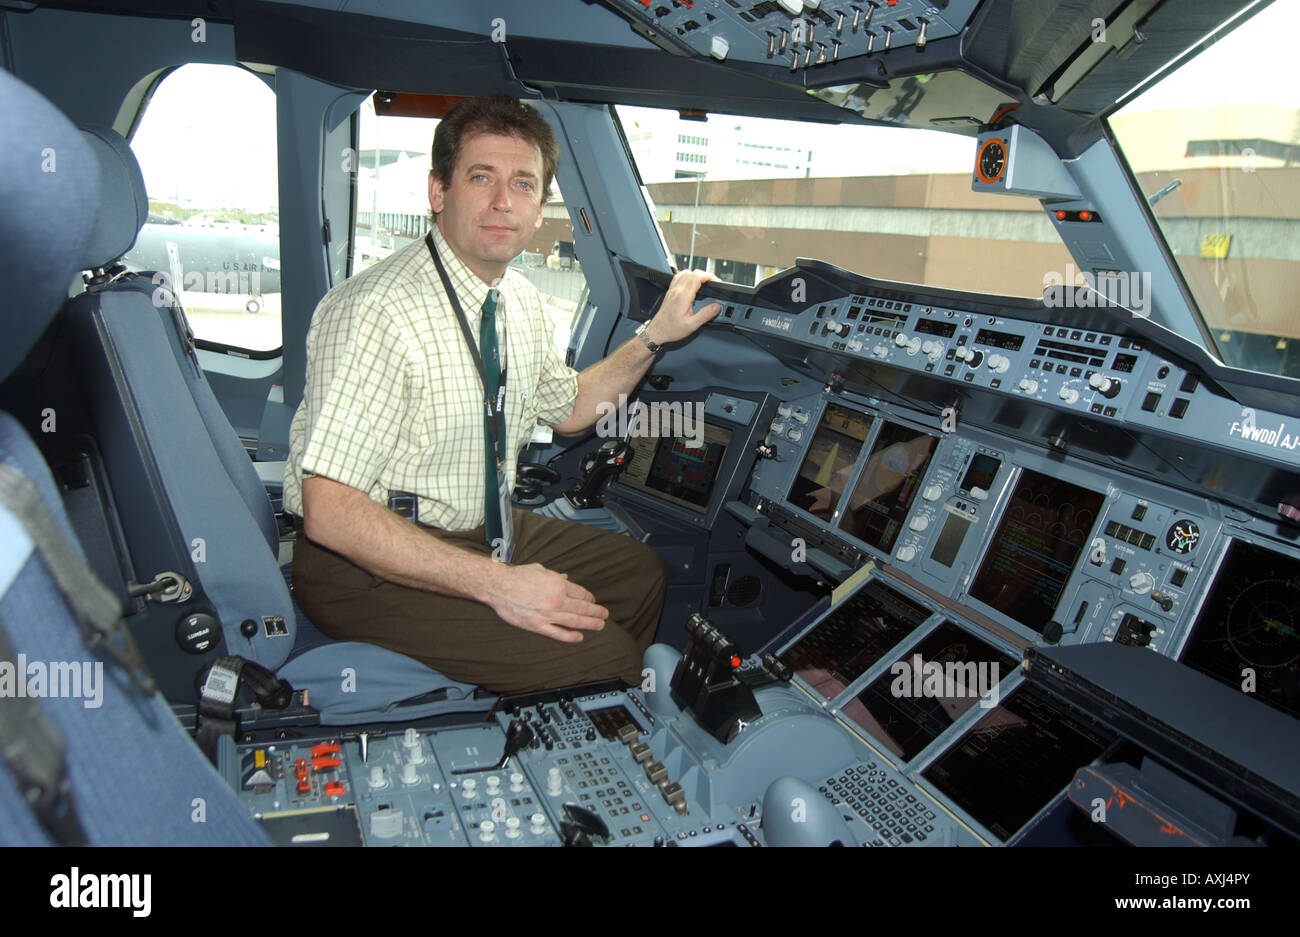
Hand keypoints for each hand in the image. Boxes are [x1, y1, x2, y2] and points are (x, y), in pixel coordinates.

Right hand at [487, 563, 608, 642]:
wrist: (498, 586)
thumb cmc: (518, 575)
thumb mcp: (540, 569)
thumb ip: (555, 575)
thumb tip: (566, 578)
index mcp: (558, 584)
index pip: (581, 594)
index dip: (590, 599)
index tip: (593, 602)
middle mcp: (556, 599)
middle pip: (582, 608)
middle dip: (596, 612)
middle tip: (605, 615)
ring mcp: (547, 614)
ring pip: (575, 621)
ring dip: (590, 624)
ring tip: (600, 626)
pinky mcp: (537, 625)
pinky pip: (558, 633)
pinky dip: (570, 636)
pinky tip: (579, 637)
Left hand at [645, 269, 722, 344]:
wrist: (658, 331)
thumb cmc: (671, 329)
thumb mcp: (692, 325)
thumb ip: (706, 314)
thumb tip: (716, 306)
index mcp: (683, 296)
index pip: (697, 276)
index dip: (709, 276)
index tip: (715, 282)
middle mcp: (677, 290)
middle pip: (692, 272)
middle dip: (705, 276)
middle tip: (712, 284)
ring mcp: (672, 290)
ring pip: (685, 272)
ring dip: (696, 275)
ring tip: (703, 283)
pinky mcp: (670, 291)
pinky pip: (679, 277)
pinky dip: (688, 277)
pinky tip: (692, 284)